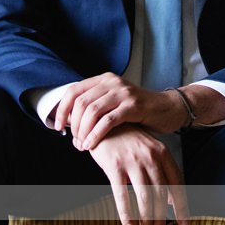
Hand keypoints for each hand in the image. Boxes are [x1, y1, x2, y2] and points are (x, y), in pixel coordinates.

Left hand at [54, 73, 185, 149]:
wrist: (167, 109)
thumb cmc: (138, 111)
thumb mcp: (114, 103)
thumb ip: (95, 106)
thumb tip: (68, 122)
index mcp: (104, 79)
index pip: (73, 91)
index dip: (61, 110)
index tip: (57, 127)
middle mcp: (112, 82)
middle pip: (81, 102)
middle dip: (73, 125)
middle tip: (75, 141)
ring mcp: (123, 92)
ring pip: (92, 111)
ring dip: (83, 131)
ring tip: (82, 145)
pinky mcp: (133, 106)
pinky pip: (107, 121)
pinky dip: (95, 135)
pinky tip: (92, 145)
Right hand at [88, 125, 189, 224]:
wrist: (102, 121)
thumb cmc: (126, 138)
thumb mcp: (148, 149)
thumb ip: (161, 171)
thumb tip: (170, 200)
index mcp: (162, 152)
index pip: (176, 184)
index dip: (181, 206)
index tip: (183, 223)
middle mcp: (150, 157)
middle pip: (161, 194)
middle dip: (161, 217)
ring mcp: (133, 161)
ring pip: (145, 197)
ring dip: (147, 218)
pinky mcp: (114, 166)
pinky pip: (122, 196)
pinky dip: (127, 214)